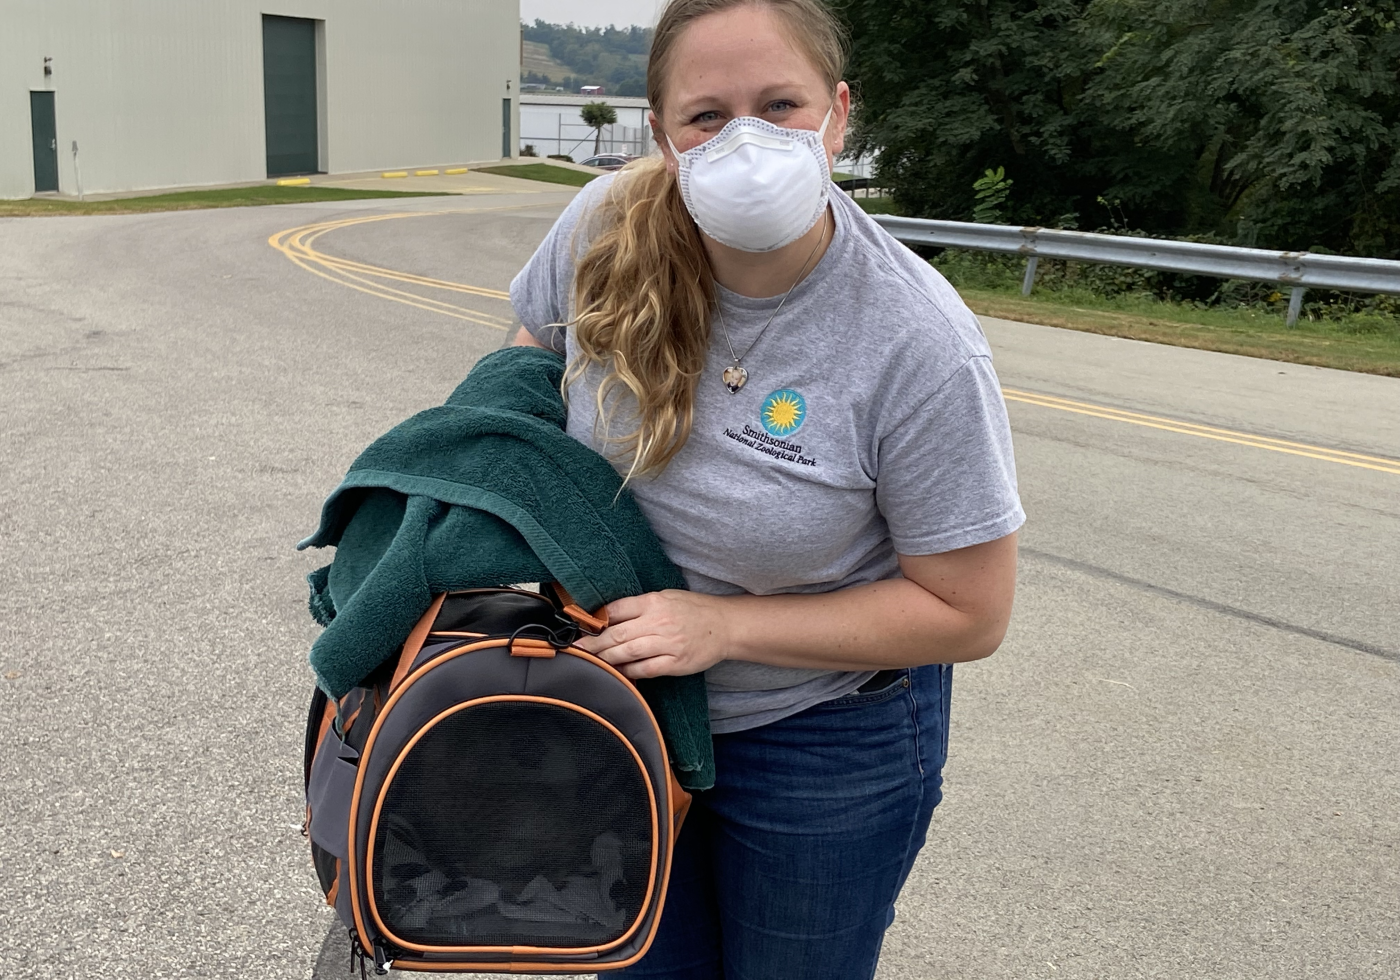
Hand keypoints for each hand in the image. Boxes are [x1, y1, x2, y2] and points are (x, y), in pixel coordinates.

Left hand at [574, 590, 729, 679]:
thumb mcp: (666, 597)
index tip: (581, 626)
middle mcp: (660, 622)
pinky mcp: (675, 663)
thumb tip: (608, 616)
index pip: (617, 609)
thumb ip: (640, 606)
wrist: (725, 626)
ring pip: (628, 652)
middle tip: (576, 648)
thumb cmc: (694, 610)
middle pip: (617, 633)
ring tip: (590, 661)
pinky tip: (617, 672)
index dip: (596, 619)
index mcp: (655, 602)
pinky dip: (628, 672)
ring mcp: (668, 644)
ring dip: (606, 658)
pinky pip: (645, 669)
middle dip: (593, 642)